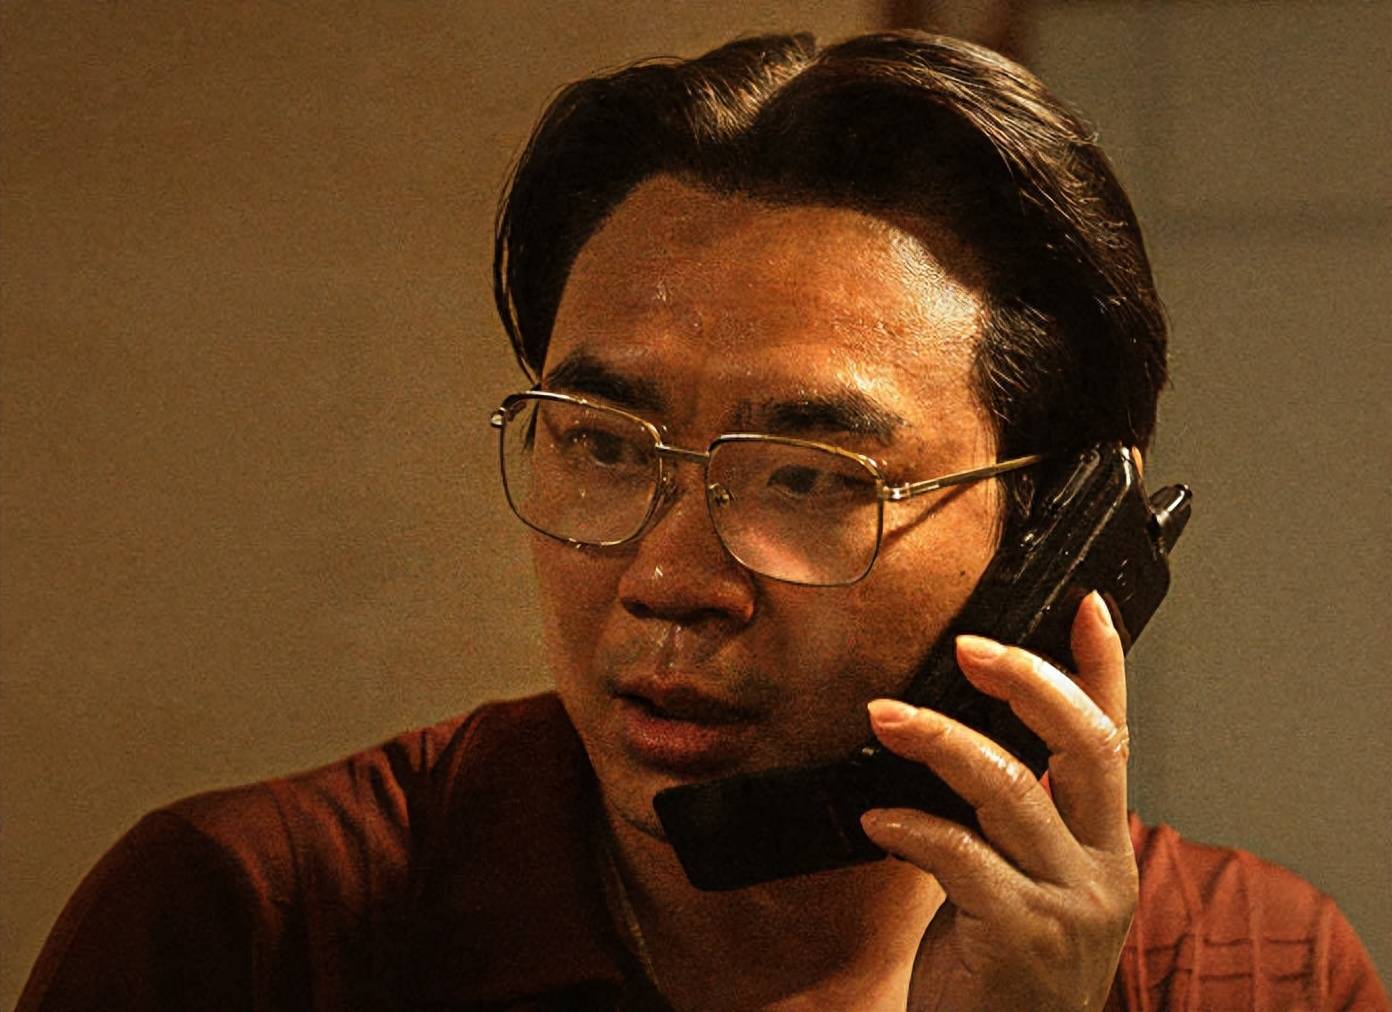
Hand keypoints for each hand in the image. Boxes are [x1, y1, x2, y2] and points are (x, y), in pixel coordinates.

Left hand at [860, 591, 1136, 1011]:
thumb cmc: (1000, 966)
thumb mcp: (1020, 880)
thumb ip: (1008, 816)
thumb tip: (952, 730)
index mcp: (1103, 843)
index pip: (1113, 734)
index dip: (1103, 666)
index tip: (1085, 603)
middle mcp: (1103, 867)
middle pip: (1084, 744)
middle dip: (1026, 681)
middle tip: (968, 647)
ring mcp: (1071, 903)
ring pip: (1011, 788)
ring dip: (939, 740)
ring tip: (886, 717)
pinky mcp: (1024, 936)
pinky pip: (960, 854)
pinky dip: (910, 826)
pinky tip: (875, 819)